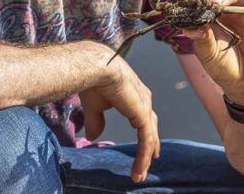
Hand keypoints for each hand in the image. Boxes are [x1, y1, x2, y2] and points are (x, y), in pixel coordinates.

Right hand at [79, 55, 159, 181]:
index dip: (146, 132)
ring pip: (149, 137)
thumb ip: (96, 121)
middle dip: (150, 146)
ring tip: (139, 174)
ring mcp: (145, 107)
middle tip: (149, 162)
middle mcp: (143, 99)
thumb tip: (92, 137)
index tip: (147, 149)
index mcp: (134, 95)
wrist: (96, 68)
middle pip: (150, 128)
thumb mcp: (94, 106)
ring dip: (145, 157)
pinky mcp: (143, 115)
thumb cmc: (93, 80)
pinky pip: (146, 140)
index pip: (143, 117)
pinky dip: (143, 156)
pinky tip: (139, 169)